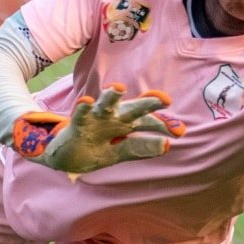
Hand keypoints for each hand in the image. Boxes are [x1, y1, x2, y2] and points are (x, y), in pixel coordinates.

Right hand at [12, 84, 186, 174]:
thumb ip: (140, 148)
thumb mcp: (119, 153)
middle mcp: (112, 118)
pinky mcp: (76, 125)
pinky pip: (79, 115)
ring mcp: (94, 120)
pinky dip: (82, 108)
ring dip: (111, 96)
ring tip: (118, 87)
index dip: (162, 125)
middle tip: (163, 99)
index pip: (147, 122)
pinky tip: (86, 102)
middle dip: (147, 104)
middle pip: (132, 109)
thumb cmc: (95, 148)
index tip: (179, 132)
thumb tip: (168, 145)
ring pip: (105, 105)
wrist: (64, 156)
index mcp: (124, 125)